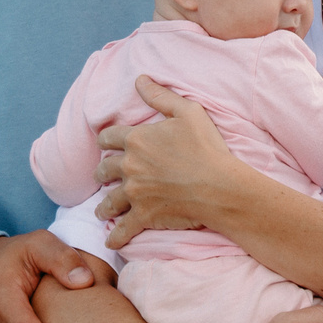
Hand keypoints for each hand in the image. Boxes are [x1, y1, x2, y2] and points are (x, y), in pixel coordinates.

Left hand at [95, 77, 246, 248]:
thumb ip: (160, 96)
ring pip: (108, 201)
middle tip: (102, 176)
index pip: (108, 137)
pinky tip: (111, 243)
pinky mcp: (144, 216)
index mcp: (136, 139)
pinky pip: (123, 230)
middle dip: (102, 172)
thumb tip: (139, 79)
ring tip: (102, 211)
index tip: (106, 144)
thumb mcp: (187, 112)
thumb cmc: (207, 147)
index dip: (106, 139)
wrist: (219, 186)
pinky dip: (116, 238)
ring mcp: (135, 193)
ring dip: (104, 206)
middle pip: (104, 169)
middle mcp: (129, 166)